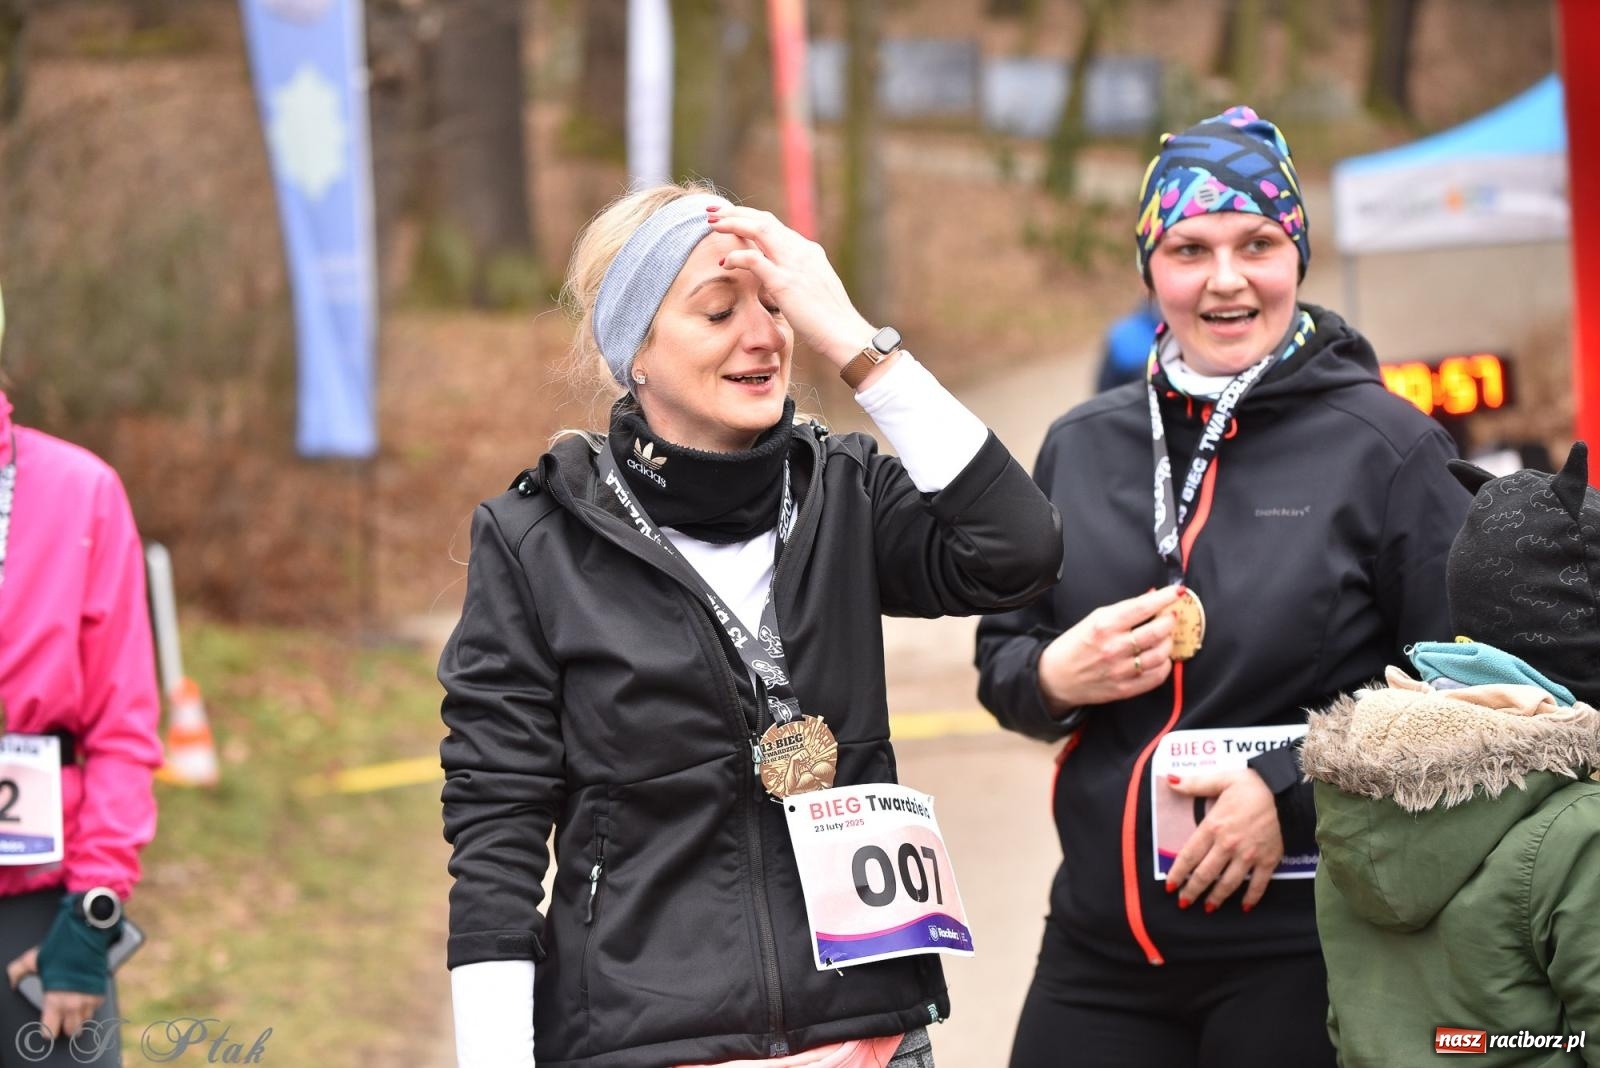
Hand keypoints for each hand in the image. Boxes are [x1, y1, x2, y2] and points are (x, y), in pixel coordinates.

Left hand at [6, 945, 106, 1039]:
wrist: (87, 935)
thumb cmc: (60, 947)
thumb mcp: (32, 959)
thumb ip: (16, 972)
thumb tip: (9, 981)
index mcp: (54, 1000)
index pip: (50, 1031)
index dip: (47, 1030)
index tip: (47, 1024)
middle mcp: (73, 1004)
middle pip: (70, 1030)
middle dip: (65, 1027)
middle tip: (61, 1020)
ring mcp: (89, 999)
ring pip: (84, 1022)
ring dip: (78, 1018)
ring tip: (72, 1012)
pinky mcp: (100, 992)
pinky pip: (95, 1008)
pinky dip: (89, 1007)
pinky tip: (83, 1000)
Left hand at [705, 204, 874, 367]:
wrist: (844, 334)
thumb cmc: (830, 320)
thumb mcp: (814, 289)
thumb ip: (797, 278)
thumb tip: (779, 279)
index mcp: (808, 251)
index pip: (774, 225)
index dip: (749, 218)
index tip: (730, 217)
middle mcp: (801, 251)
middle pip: (764, 219)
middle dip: (736, 212)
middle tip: (712, 212)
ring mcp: (794, 264)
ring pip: (758, 229)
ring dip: (732, 223)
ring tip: (711, 223)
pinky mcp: (784, 282)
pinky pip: (754, 260)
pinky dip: (736, 256)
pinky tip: (724, 262)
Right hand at [1036, 585, 1181, 711]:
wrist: (1056, 677)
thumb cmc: (1074, 645)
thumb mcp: (1094, 619)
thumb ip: (1124, 610)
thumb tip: (1151, 597)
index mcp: (1104, 625)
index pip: (1143, 607)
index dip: (1165, 597)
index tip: (1177, 592)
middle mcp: (1114, 647)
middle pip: (1158, 631)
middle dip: (1170, 620)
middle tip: (1170, 616)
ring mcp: (1121, 670)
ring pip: (1161, 654)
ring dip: (1169, 642)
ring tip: (1165, 637)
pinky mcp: (1125, 689)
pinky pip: (1157, 677)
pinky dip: (1165, 665)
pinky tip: (1161, 658)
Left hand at [1163, 769, 1282, 911]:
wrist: (1285, 792)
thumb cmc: (1251, 785)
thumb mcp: (1220, 780)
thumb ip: (1194, 784)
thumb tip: (1170, 781)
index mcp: (1214, 826)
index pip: (1189, 855)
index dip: (1177, 873)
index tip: (1169, 886)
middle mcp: (1229, 845)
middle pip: (1206, 874)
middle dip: (1192, 891)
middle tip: (1183, 902)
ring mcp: (1249, 855)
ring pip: (1229, 884)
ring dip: (1216, 898)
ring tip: (1207, 908)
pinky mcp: (1269, 860)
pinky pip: (1259, 884)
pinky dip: (1251, 898)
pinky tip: (1244, 907)